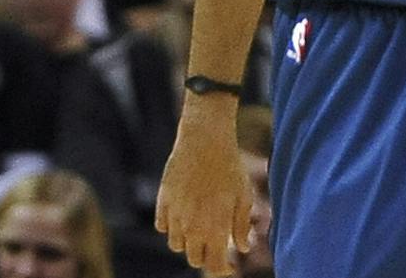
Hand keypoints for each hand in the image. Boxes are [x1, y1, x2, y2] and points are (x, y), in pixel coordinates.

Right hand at [155, 98, 255, 274]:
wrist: (205, 140)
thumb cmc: (230, 167)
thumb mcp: (243, 197)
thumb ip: (241, 226)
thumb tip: (243, 247)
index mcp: (215, 229)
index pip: (215, 266)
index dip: (224, 270)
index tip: (230, 265)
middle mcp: (192, 227)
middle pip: (194, 259)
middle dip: (205, 256)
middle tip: (214, 244)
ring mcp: (175, 215)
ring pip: (176, 245)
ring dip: (187, 242)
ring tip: (198, 229)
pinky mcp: (163, 201)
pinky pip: (162, 226)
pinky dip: (170, 227)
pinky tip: (182, 216)